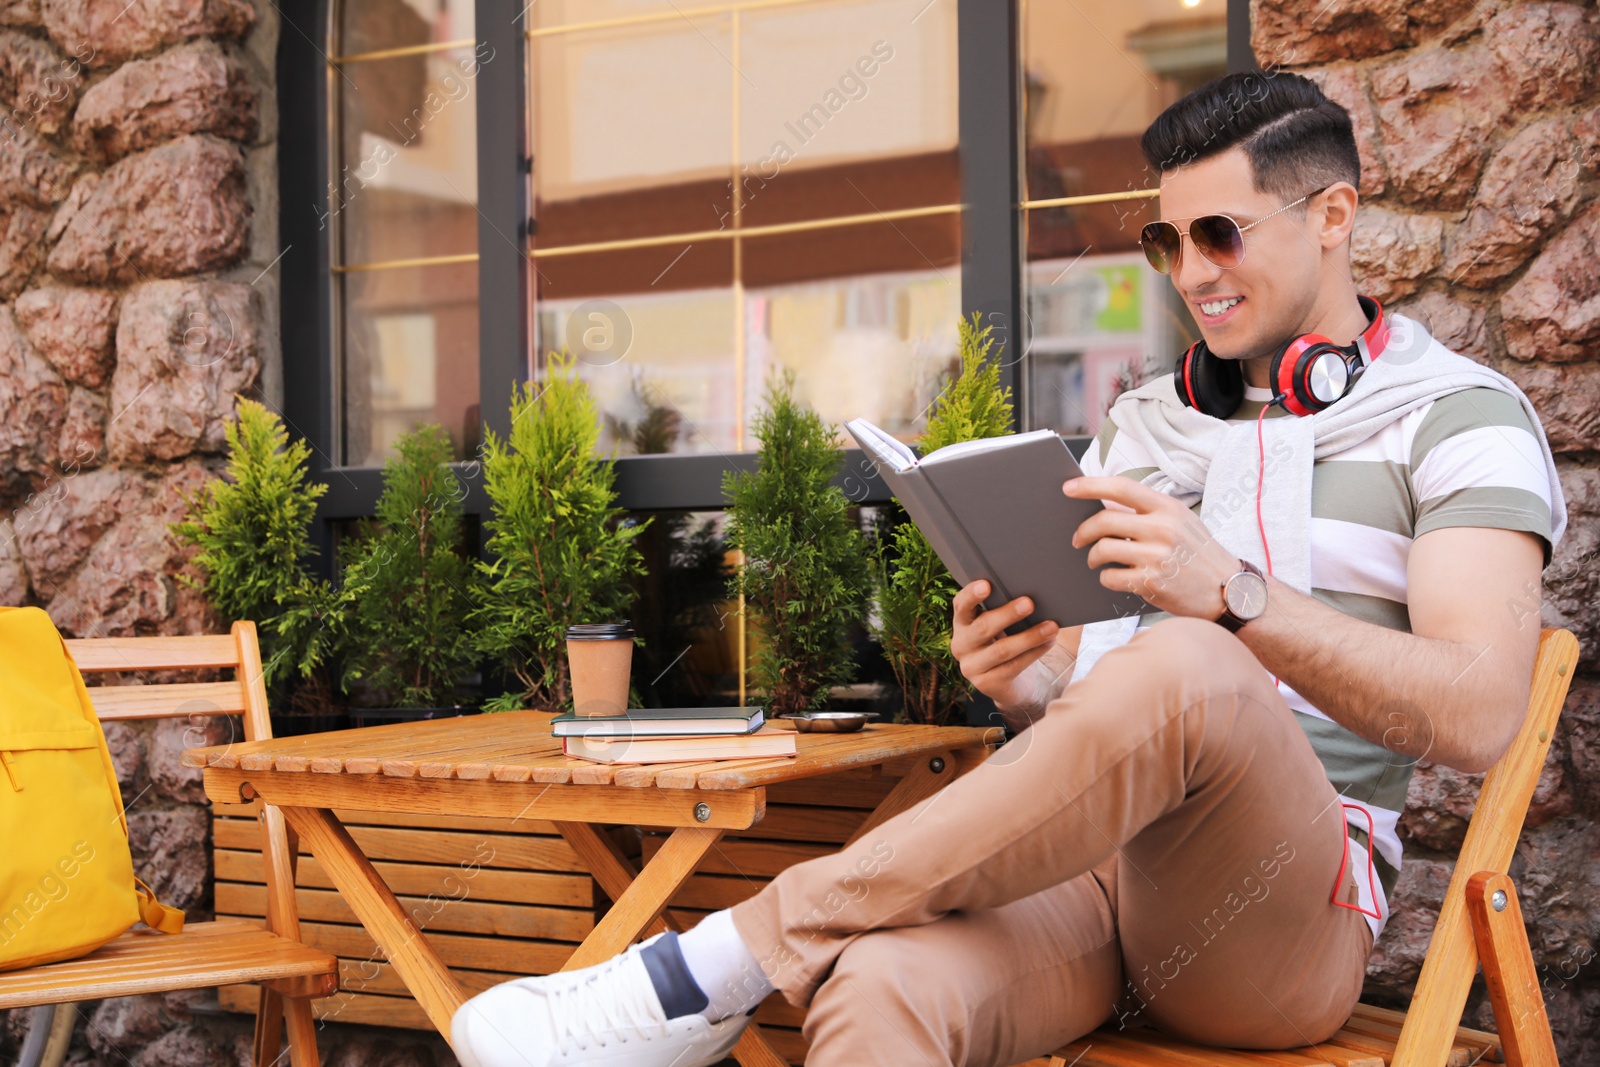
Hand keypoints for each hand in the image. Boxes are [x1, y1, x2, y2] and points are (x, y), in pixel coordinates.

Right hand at [950, 580, 1060, 713]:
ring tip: (1051, 627)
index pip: (961, 605)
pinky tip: (1049, 642)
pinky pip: (1013, 666)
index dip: (971, 594)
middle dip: (1007, 614)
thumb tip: (1049, 587)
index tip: (987, 584)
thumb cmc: (1012, 641)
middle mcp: (961, 644)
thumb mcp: (1008, 624)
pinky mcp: (986, 684)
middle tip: (1029, 603)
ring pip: (1001, 650)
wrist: (1013, 684)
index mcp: (963, 623)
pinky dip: (1034, 653)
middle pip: (982, 627)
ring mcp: (971, 666)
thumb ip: (1016, 605)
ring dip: (1029, 637)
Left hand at [1063, 476, 1238, 619]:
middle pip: (1104, 521)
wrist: (1229, 590)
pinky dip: (1105, 577)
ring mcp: (1157, 556)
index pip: (1122, 487)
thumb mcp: (1181, 521)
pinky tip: (1113, 577)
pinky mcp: (1152, 582)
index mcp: (1168, 508)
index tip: (1068, 488)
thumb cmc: (1199, 554)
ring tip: (1095, 560)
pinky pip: (1110, 577)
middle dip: (1083, 531)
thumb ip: (1148, 511)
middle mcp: (1162, 529)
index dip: (1090, 485)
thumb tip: (1105, 504)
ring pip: (1103, 549)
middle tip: (1077, 539)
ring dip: (1092, 556)